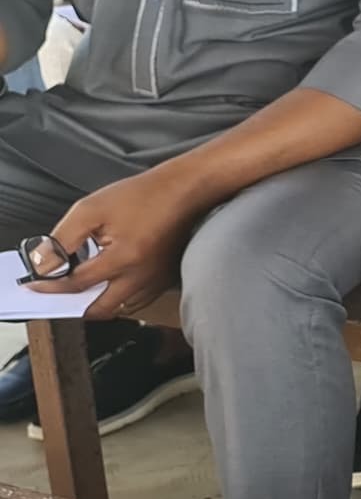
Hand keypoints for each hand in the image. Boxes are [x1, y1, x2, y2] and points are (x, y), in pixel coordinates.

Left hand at [29, 168, 203, 320]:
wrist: (185, 188)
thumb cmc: (144, 195)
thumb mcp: (92, 209)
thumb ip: (64, 238)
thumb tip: (44, 263)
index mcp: (122, 259)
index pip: (76, 285)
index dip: (51, 286)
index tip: (36, 285)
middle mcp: (141, 276)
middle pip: (100, 309)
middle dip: (75, 305)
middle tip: (61, 294)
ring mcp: (157, 280)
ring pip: (122, 309)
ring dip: (101, 303)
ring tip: (87, 288)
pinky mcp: (167, 278)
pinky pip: (140, 301)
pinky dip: (123, 298)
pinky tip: (114, 283)